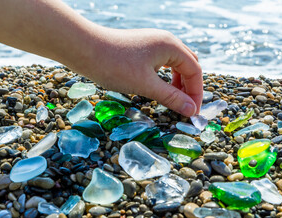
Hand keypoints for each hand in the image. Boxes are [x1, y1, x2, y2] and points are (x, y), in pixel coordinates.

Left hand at [76, 28, 202, 116]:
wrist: (85, 49)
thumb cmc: (115, 66)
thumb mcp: (146, 85)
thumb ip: (171, 97)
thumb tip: (191, 111)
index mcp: (171, 46)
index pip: (195, 70)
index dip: (196, 93)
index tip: (192, 113)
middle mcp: (165, 41)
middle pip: (188, 65)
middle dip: (189, 87)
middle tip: (185, 107)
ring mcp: (153, 42)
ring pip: (176, 63)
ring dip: (178, 82)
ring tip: (173, 99)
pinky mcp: (142, 46)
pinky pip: (162, 62)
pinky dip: (166, 76)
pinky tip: (158, 87)